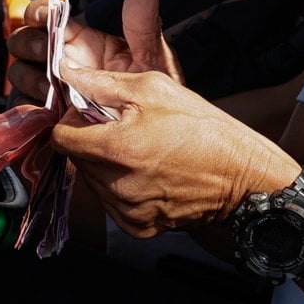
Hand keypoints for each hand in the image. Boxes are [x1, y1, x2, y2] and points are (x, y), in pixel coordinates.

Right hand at [6, 0, 179, 102]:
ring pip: (20, 72)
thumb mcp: (151, 57)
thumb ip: (143, 23)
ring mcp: (53, 88)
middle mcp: (62, 61)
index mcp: (81, 40)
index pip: (46, 15)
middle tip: (46, 51)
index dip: (38, 12)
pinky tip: (47, 108)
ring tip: (51, 85)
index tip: (43, 16)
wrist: (150, 137)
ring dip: (30, 75)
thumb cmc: (151, 98)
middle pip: (24, 41)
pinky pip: (25, 107)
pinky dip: (30, 106)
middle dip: (30, 43)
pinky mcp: (48, 116)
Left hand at [51, 65, 300, 237]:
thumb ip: (103, 83)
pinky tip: (150, 176)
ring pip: (94, 182)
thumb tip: (67, 75)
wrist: (242, 178)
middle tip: (125, 131)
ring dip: (106, 166)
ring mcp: (126, 211)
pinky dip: (123, 189)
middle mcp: (116, 185)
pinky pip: (113, 204)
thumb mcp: (155, 89)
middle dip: (92, 142)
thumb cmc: (203, 129)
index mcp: (117, 148)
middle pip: (77, 160)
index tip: (91, 115)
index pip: (61, 138)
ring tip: (143, 153)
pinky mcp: (137, 227)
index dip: (72, 121)